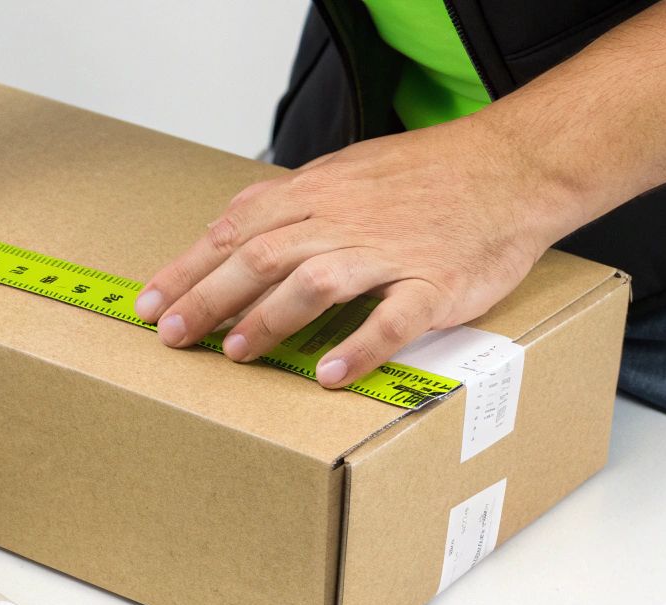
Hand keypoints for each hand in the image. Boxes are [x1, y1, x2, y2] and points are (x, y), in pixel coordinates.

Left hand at [134, 117, 579, 388]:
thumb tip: (234, 225)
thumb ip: (291, 202)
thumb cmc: (430, 175)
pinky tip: (331, 376)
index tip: (151, 302)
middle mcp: (345, 220)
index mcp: (319, 193)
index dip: (189, 268)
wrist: (514, 167)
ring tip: (236, 352)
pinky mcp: (434, 285)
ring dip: (269, 318)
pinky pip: (393, 318)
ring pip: (315, 283)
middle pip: (261, 257)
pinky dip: (361, 346)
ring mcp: (390, 253)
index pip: (236, 230)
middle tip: (175, 336)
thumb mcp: (347, 170)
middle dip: (209, 298)